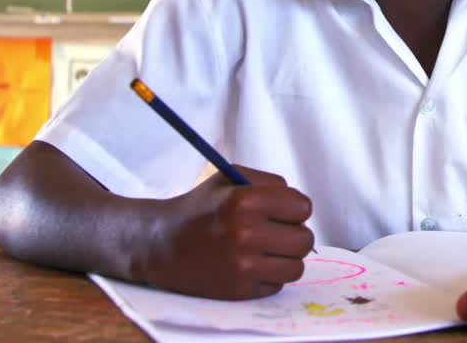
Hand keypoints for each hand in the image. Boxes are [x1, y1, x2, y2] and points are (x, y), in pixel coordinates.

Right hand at [137, 165, 314, 299]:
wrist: (161, 244)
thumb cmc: (200, 208)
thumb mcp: (230, 178)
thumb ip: (270, 184)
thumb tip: (301, 204)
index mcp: (245, 201)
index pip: (302, 207)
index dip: (295, 209)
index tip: (284, 212)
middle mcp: (245, 233)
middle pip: (305, 240)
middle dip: (295, 235)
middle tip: (278, 233)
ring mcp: (243, 265)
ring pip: (296, 266)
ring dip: (286, 258)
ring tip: (267, 250)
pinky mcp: (239, 289)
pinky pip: (278, 285)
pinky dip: (270, 276)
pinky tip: (252, 265)